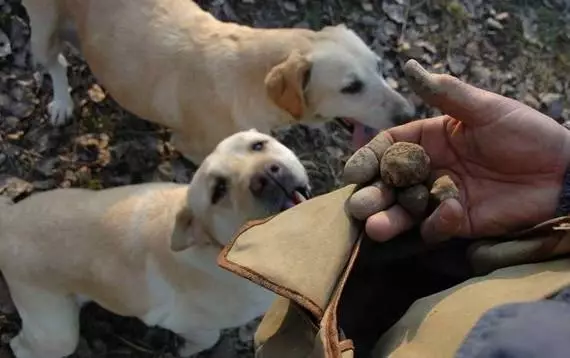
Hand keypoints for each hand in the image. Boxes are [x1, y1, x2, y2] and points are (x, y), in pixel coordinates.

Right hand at [344, 60, 569, 242]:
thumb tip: (407, 66)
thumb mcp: (485, 109)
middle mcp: (428, 168)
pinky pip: (436, 227)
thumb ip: (445, 93)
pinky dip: (437, 223)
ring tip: (375, 227)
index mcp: (429, 139)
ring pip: (404, 210)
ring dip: (388, 219)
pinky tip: (452, 213)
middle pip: (389, 183)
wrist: (563, 172)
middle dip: (372, 194)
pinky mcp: (456, 222)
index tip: (353, 172)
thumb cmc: (525, 134)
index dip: (368, 158)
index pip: (388, 147)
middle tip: (359, 206)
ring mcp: (440, 196)